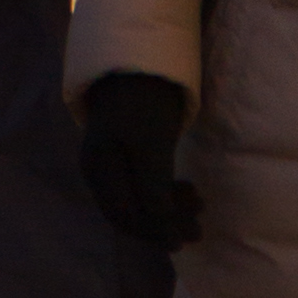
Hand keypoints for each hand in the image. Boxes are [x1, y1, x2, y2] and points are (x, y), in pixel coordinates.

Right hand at [76, 69, 200, 247]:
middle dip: (165, 223)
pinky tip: (185, 189)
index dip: (155, 231)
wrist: (138, 59)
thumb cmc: (143, 99)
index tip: (185, 238)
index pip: (124, 215)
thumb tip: (166, 233)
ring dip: (169, 209)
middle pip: (131, 212)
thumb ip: (155, 189)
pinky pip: (144, 184)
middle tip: (199, 227)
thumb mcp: (151, 144)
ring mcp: (112, 161)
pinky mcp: (127, 152)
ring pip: (139, 200)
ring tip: (199, 203)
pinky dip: (166, 193)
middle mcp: (100, 171)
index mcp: (98, 169)